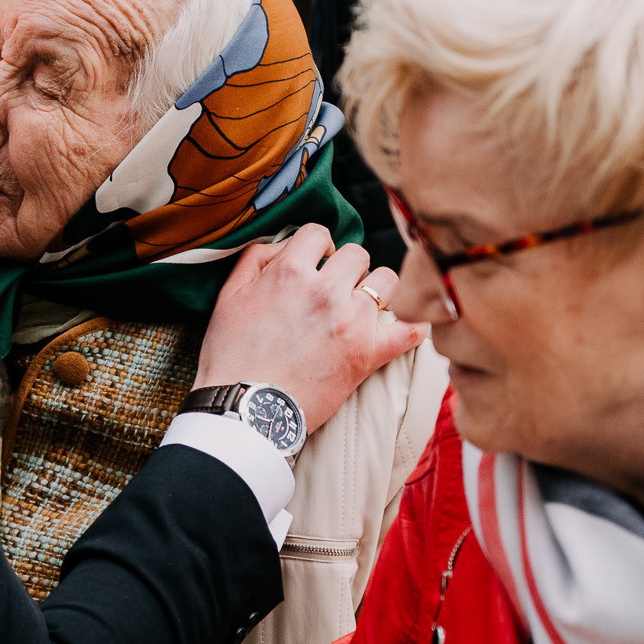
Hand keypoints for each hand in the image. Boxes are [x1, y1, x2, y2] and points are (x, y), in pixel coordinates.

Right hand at [199, 223, 421, 430]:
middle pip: (357, 254)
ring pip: (386, 281)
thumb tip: (283, 243)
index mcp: (290, 272)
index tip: (315, 262)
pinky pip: (409, 331)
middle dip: (347, 267)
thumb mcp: (228, 297)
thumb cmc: (231, 356)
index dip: (317, 246)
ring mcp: (352, 321)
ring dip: (376, 289)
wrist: (247, 410)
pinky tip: (413, 324)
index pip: (319, 233)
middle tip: (336, 288)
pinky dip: (414, 326)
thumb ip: (254, 259)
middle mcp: (325, 291)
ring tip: (363, 305)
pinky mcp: (368, 354)